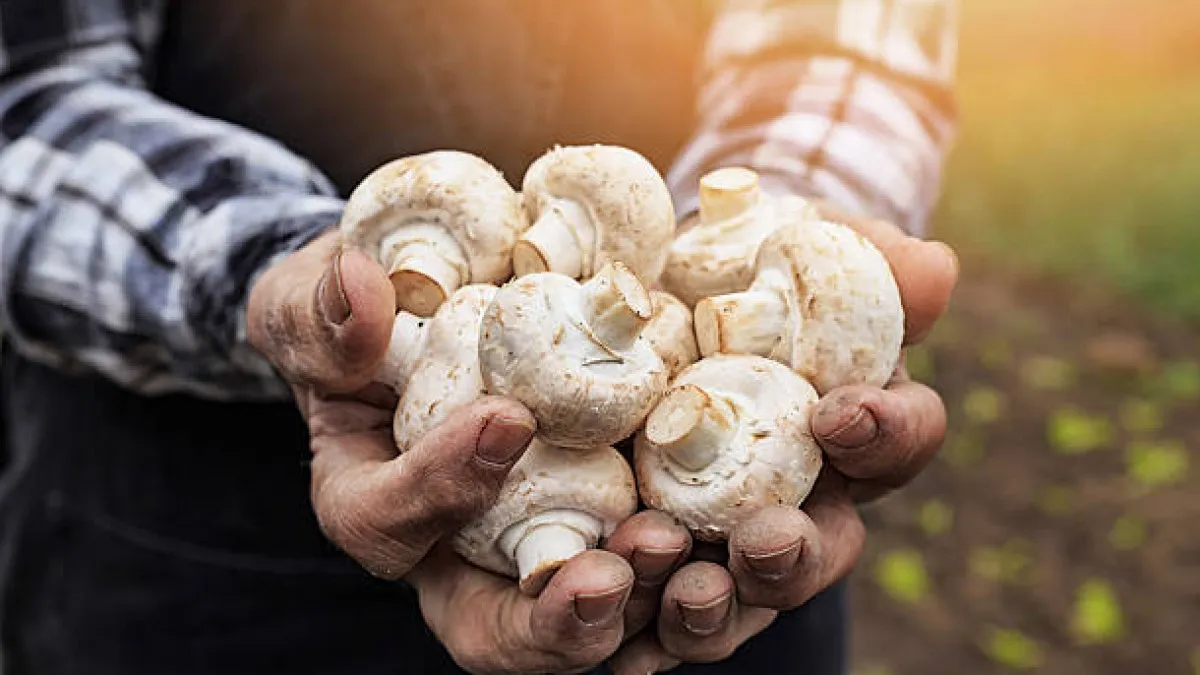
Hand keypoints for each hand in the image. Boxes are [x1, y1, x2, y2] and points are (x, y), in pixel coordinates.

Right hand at [246, 231, 696, 671]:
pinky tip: (754, 529)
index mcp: (379, 504)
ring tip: (687, 551)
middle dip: (558, 618)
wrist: (441, 316)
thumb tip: (355, 286)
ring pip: (593, 621)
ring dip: (647, 603)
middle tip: (613, 571)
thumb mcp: (319, 307)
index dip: (438, 488)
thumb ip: (324, 310)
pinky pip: (663, 572)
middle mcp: (461, 553)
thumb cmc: (366, 323)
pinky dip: (707, 565)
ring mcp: (545, 546)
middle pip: (499, 631)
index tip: (504, 419)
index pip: (388, 523)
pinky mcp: (619, 519)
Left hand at [609, 205, 959, 672]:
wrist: (657, 292)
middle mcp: (803, 498)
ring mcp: (729, 537)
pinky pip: (653, 609)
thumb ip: (866, 259)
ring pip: (739, 597)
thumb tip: (935, 267)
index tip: (839, 411)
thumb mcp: (803, 245)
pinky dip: (639, 634)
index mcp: (854, 428)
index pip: (899, 440)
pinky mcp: (657, 556)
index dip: (885, 432)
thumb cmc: (751, 265)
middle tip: (763, 539)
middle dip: (794, 554)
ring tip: (681, 585)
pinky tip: (622, 652)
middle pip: (820, 550)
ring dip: (715, 605)